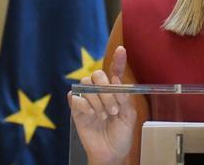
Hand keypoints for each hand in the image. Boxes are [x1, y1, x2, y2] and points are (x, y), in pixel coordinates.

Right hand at [69, 46, 135, 164]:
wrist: (111, 153)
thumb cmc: (121, 135)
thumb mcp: (128, 116)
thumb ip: (123, 97)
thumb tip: (116, 81)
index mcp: (115, 91)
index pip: (115, 71)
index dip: (118, 60)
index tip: (121, 50)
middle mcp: (100, 92)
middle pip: (97, 75)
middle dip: (106, 90)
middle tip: (113, 109)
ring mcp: (87, 100)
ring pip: (86, 85)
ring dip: (98, 100)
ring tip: (104, 115)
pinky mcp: (76, 110)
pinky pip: (75, 98)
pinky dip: (85, 105)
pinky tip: (92, 115)